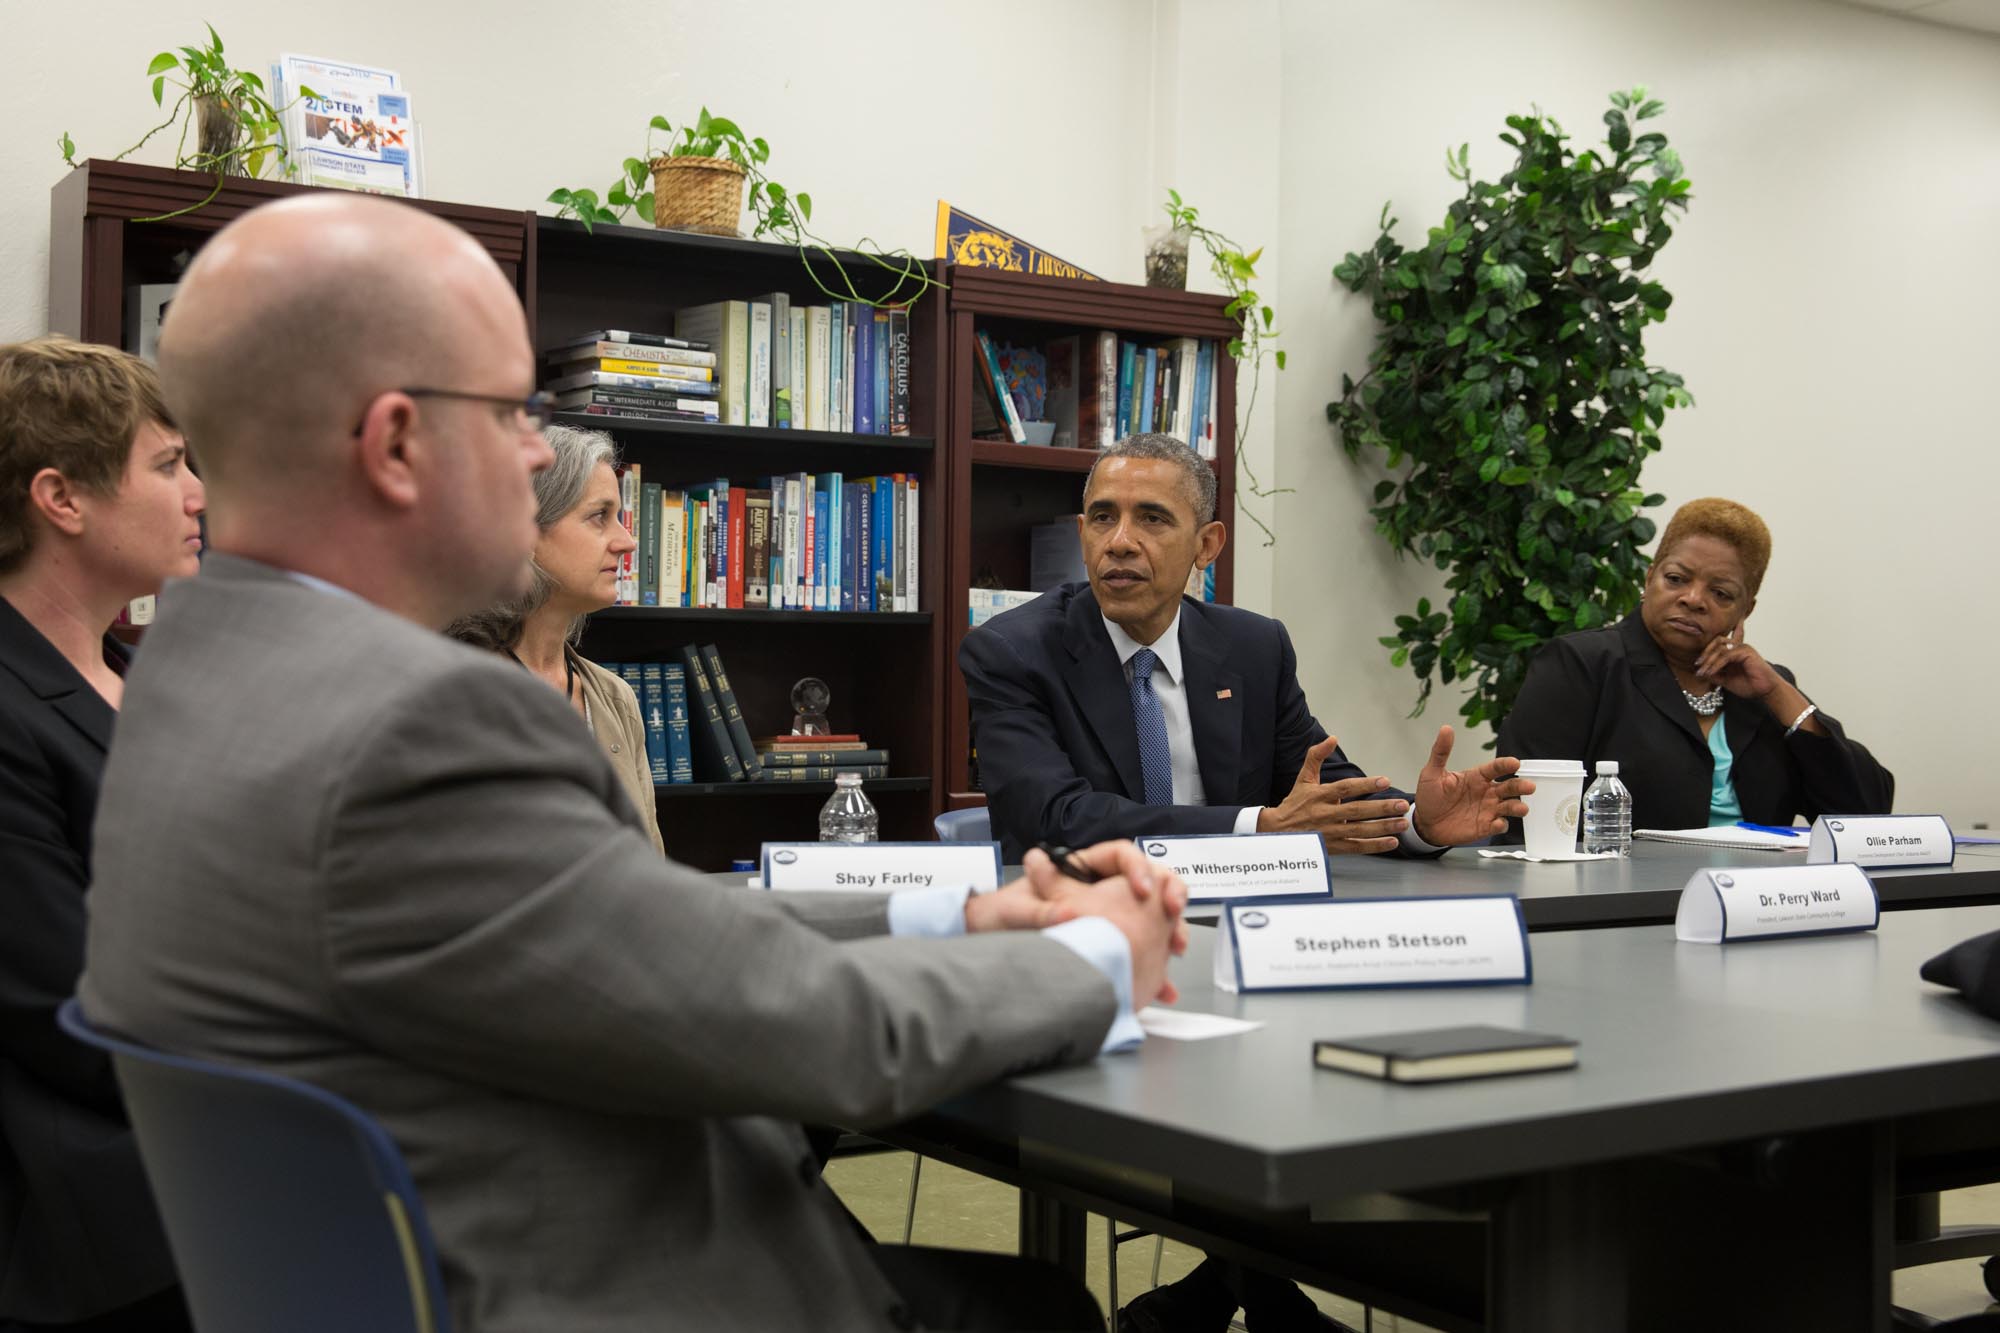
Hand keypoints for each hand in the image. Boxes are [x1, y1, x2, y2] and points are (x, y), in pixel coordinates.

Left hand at [968, 841, 1188, 1005]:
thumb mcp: (1016, 912)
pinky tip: (1165, 988)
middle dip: (1166, 895)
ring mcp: (1108, 917)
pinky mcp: (1111, 946)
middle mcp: (1096, 889)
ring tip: (1177, 947)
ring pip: (1150, 918)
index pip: (1121, 855)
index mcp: (1078, 869)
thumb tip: (1068, 911)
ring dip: (1169, 931)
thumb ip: (1042, 909)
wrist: (990, 947)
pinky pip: (1141, 952)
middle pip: (1145, 882)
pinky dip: (1156, 968)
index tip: (1143, 890)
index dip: (1137, 868)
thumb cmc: (997, 918)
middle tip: (1173, 911)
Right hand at [1257, 736, 1408, 853]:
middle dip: (1382, 808)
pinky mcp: (1333, 847)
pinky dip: (1375, 845)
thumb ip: (1316, 756)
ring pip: (1360, 830)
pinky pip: (1356, 847)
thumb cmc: (1295, 803)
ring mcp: (1329, 832)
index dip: (1365, 785)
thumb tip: (1332, 738)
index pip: (1345, 788)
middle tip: (1403, 805)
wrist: (1278, 832)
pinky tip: (1392, 841)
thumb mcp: (1303, 778)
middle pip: (1357, 811)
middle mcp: (1325, 814)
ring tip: (1403, 823)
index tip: (1385, 781)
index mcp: (1319, 795)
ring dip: (1383, 827)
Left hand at [1410, 725, 1533, 844]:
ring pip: (1509, 807)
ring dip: (1517, 807)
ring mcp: (1487, 810)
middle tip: (1530, 787)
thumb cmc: (1430, 796)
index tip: (1515, 763)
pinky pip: (1497, 825)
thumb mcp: (1432, 773)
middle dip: (1520, 786)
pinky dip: (1500, 824)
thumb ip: (1441, 752)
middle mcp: (1486, 792)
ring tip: (1522, 809)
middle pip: (1509, 787)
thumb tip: (1446, 728)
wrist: (1424, 823)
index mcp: (1476, 777)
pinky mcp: (1484, 827)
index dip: (1505, 765)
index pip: (1495, 768)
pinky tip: (1498, 823)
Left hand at [1694, 625, 1784, 700]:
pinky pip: (1725, 655)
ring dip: (1709, 660)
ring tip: (1703, 671)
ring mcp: (1742, 648)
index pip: (1718, 644)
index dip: (1706, 652)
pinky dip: (1716, 664)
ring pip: (1720, 648)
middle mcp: (1738, 647)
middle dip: (1705, 653)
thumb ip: (1714, 674)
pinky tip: (1711, 672)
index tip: (1696, 664)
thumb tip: (1699, 673)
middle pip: (1717, 642)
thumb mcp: (1726, 680)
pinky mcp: (1745, 651)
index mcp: (1734, 652)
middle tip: (1697, 665)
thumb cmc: (1749, 685)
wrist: (1764, 692)